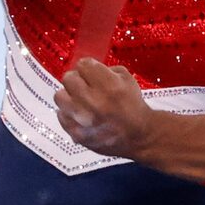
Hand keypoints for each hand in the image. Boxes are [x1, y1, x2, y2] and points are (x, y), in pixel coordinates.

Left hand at [55, 59, 204, 180]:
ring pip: (60, 96)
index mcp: (110, 87)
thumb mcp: (130, 82)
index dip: (87, 66)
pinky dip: (67, 114)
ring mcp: (85, 121)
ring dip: (68, 95)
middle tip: (84, 83)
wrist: (144, 140)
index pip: (83, 65)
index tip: (91, 70)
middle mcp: (95, 103)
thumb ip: (111, 72)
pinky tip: (78, 115)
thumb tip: (92, 66)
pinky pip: (61, 117)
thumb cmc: (138, 106)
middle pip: (69, 78)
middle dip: (76, 78)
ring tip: (79, 100)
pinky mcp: (79, 136)